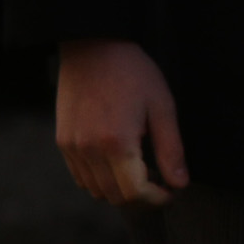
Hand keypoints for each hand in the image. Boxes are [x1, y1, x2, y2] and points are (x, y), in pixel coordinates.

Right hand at [54, 39, 190, 206]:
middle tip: (159, 182)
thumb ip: (171, 149)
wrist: (92, 45)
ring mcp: (72, 147)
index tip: (171, 191)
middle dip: (141, 197)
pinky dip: (100, 179)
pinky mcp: (63, 141)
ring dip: (119, 189)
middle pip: (115, 197)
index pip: (135, 193)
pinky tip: (116, 162)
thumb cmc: (132, 72)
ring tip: (138, 170)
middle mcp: (89, 150)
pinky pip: (81, 177)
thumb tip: (180, 184)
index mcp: (116, 143)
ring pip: (96, 190)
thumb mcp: (161, 106)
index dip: (157, 198)